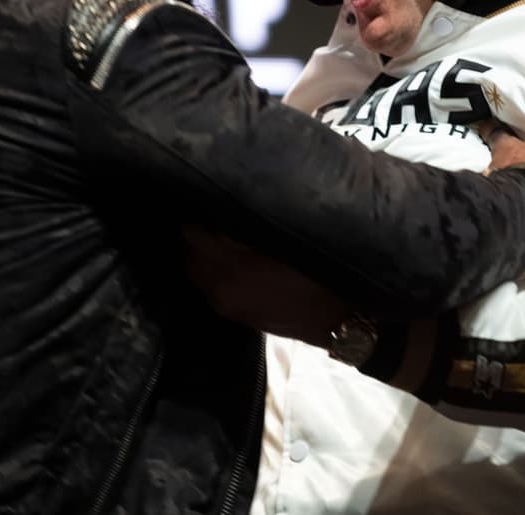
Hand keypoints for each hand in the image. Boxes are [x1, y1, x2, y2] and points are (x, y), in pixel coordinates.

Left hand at [180, 224, 352, 347]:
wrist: (335, 320)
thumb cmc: (316, 276)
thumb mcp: (286, 243)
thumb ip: (251, 229)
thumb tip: (228, 216)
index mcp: (231, 270)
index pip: (194, 238)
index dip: (197, 219)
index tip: (204, 203)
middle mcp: (220, 291)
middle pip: (189, 259)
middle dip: (193, 239)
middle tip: (207, 219)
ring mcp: (226, 306)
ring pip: (197, 277)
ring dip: (200, 257)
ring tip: (216, 238)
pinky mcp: (236, 316)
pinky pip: (210, 289)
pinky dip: (210, 273)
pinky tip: (228, 261)